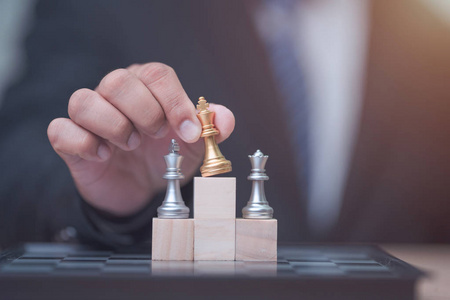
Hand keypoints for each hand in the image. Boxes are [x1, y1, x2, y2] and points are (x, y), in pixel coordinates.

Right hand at [47, 63, 234, 215]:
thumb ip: (211, 128)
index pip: (156, 74)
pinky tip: (104, 156)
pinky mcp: (70, 141)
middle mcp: (114, 95)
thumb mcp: (194, 146)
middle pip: (119, 81)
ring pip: (83, 100)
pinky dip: (84, 143)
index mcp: (147, 88)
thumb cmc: (167, 158)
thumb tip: (224, 118)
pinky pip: (61, 130)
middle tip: (156, 135)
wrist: (142, 191)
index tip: (188, 131)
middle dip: (144, 111)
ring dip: (114, 125)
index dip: (174, 101)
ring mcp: (90, 117)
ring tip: (131, 144)